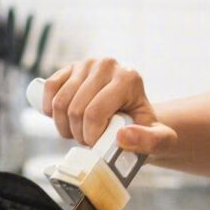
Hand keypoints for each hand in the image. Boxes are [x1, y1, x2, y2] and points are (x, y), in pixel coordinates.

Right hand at [39, 57, 177, 153]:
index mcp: (129, 78)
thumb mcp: (159, 139)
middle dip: (78, 134)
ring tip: (78, 133)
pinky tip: (59, 119)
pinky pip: (50, 87)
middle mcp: (107, 65)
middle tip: (89, 141)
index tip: (98, 145)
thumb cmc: (144, 128)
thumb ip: (150, 141)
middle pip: (76, 109)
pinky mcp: (71, 67)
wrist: (134, 115)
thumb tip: (122, 136)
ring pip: (60, 102)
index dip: (90, 137)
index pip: (95, 113)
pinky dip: (50, 108)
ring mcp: (87, 63)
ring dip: (64, 125)